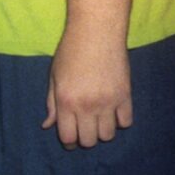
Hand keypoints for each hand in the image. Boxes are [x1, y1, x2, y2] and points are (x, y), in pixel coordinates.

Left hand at [42, 33, 132, 147]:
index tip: (71, 138)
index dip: (70, 142)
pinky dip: (120, 121)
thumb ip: (52, 103)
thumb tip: (47, 125)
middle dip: (85, 138)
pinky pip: (126, 122)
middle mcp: (87, 106)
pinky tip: (114, 111)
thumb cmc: (71, 50)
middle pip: (90, 141)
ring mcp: (108, 102)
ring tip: (99, 118)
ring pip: (108, 135)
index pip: (69, 137)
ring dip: (102, 131)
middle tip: (85, 126)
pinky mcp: (125, 95)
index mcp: (66, 101)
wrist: (97, 31)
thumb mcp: (54, 76)